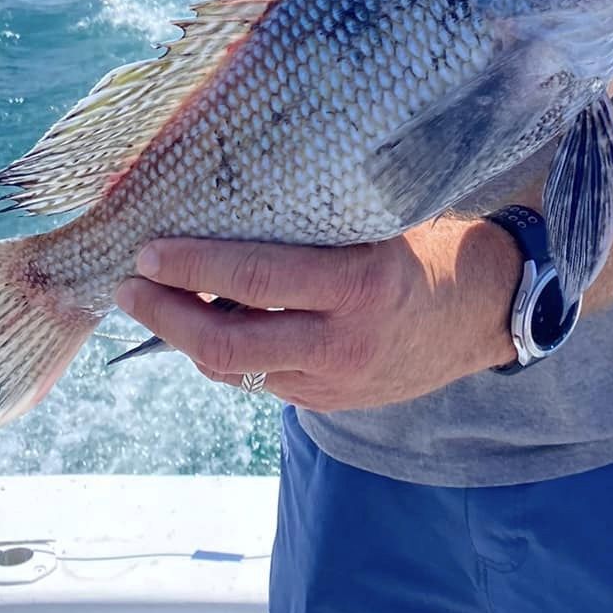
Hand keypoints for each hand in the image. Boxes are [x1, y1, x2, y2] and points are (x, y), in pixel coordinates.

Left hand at [113, 217, 519, 410]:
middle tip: (129, 286)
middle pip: (228, 344)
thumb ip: (314, 227)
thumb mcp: (379, 224)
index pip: (256, 280)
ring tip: (154, 303)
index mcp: (359, 285)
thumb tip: (229, 210)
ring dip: (186, 339)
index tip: (149, 250)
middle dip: (166, 315)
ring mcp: (334, 381)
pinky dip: (226, 353)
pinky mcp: (330, 402)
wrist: (483, 312)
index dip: (192, 266)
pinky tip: (205, 325)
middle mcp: (343, 342)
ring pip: (236, 371)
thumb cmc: (427, 247)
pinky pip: (261, 381)